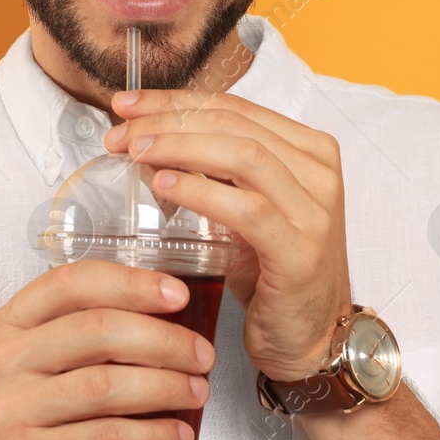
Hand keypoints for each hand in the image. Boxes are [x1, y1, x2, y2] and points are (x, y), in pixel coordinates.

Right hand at [0, 259, 213, 439]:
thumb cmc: (16, 430)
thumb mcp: (32, 371)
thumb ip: (79, 341)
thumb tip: (162, 322)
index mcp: (9, 328)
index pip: (71, 283)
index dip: (130, 283)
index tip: (175, 293)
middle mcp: (5, 361)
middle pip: (97, 330)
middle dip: (163, 340)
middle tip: (200, 354)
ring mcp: (10, 409)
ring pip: (105, 385)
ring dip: (165, 387)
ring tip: (195, 392)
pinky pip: (104, 439)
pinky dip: (151, 435)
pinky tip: (175, 434)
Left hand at [106, 89, 352, 381]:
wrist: (312, 339)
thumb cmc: (270, 270)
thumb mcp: (243, 207)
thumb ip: (211, 170)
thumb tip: (142, 137)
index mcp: (308, 150)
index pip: (232, 106)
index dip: (174, 100)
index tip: (126, 104)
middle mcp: (319, 172)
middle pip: (233, 123)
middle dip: (168, 121)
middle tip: (121, 133)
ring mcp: (316, 212)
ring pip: (242, 155)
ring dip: (179, 148)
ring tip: (135, 152)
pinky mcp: (302, 251)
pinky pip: (247, 209)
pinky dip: (202, 192)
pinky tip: (165, 186)